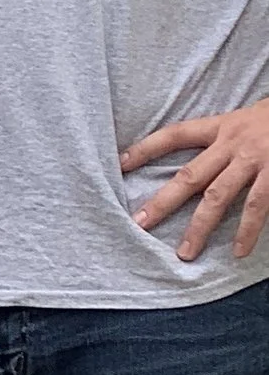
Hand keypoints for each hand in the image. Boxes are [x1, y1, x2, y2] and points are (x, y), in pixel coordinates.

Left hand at [121, 102, 268, 261]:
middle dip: (163, 201)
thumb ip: (223, 142)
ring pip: (219, 197)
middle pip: (190, 175)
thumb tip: (196, 170)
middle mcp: (234, 144)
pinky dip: (249, 231)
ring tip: (185, 253)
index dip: (147, 148)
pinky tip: (238, 250)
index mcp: (223, 127)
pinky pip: (258, 207)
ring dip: (200, 227)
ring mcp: (256, 160)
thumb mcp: (247, 121)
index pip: (175, 135)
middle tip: (140, 223)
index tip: (120, 164)